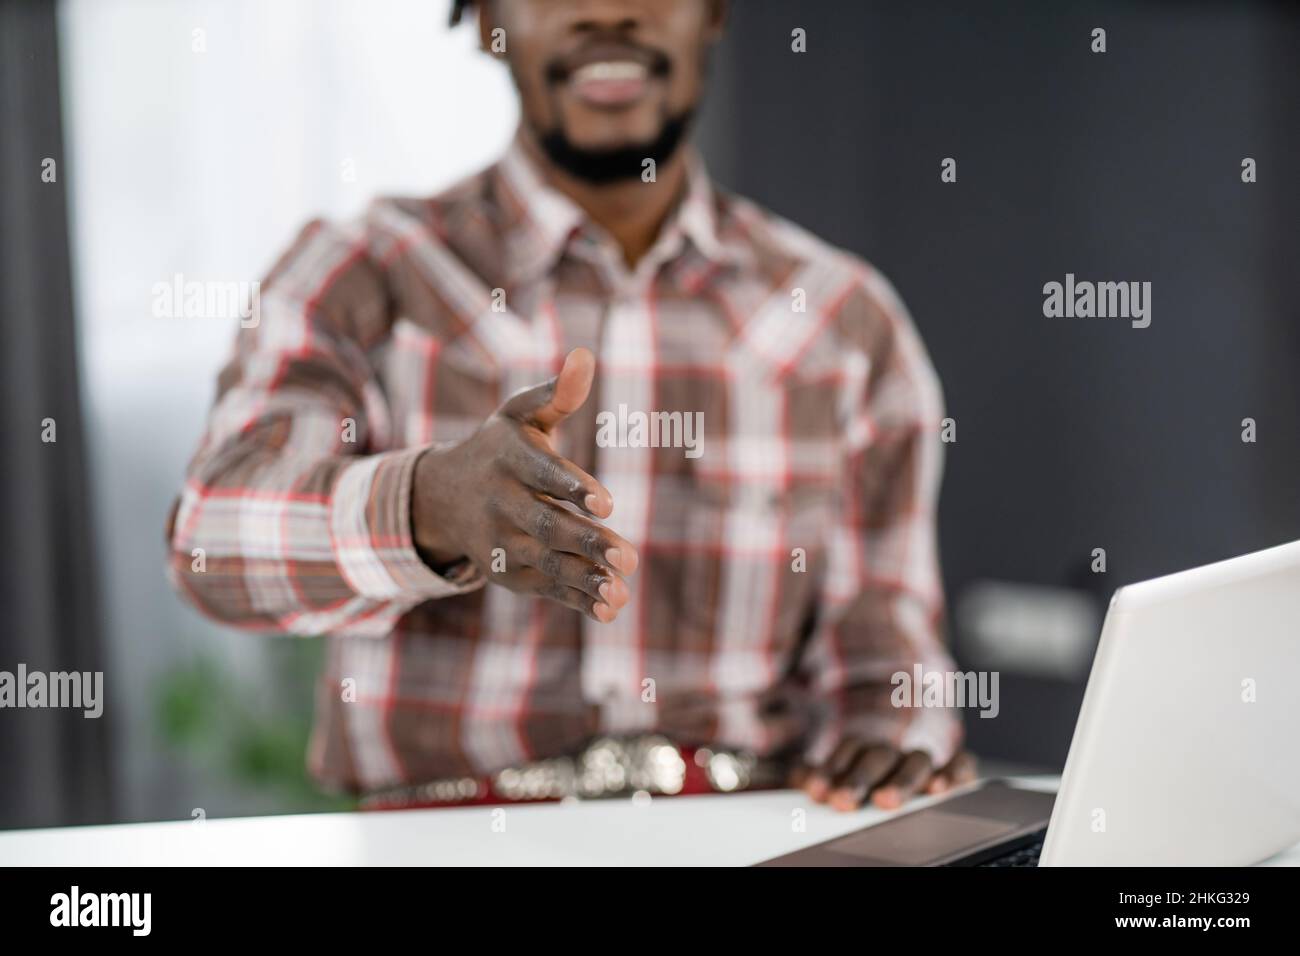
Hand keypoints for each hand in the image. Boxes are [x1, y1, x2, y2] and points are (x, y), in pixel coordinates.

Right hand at [411, 347, 638, 621]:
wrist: (442, 496)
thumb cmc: (501, 447)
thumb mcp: (520, 415)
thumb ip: (557, 393)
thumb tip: (586, 356)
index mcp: (507, 458)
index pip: (542, 474)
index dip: (573, 488)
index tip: (607, 504)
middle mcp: (500, 503)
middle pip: (546, 525)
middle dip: (587, 543)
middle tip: (630, 557)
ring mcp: (501, 542)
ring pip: (546, 562)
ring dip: (585, 578)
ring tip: (622, 590)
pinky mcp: (509, 572)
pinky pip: (545, 586)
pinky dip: (577, 598)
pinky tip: (611, 607)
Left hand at [791, 741, 977, 811]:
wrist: (906, 787)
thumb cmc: (863, 791)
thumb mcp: (836, 785)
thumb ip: (820, 779)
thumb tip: (797, 776)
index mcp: (866, 750)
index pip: (850, 748)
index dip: (832, 768)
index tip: (817, 792)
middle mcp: (896, 752)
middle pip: (879, 755)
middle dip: (859, 778)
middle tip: (843, 801)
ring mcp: (924, 762)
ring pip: (917, 759)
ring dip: (901, 780)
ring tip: (886, 801)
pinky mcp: (956, 771)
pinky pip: (960, 764)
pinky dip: (953, 773)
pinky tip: (939, 789)